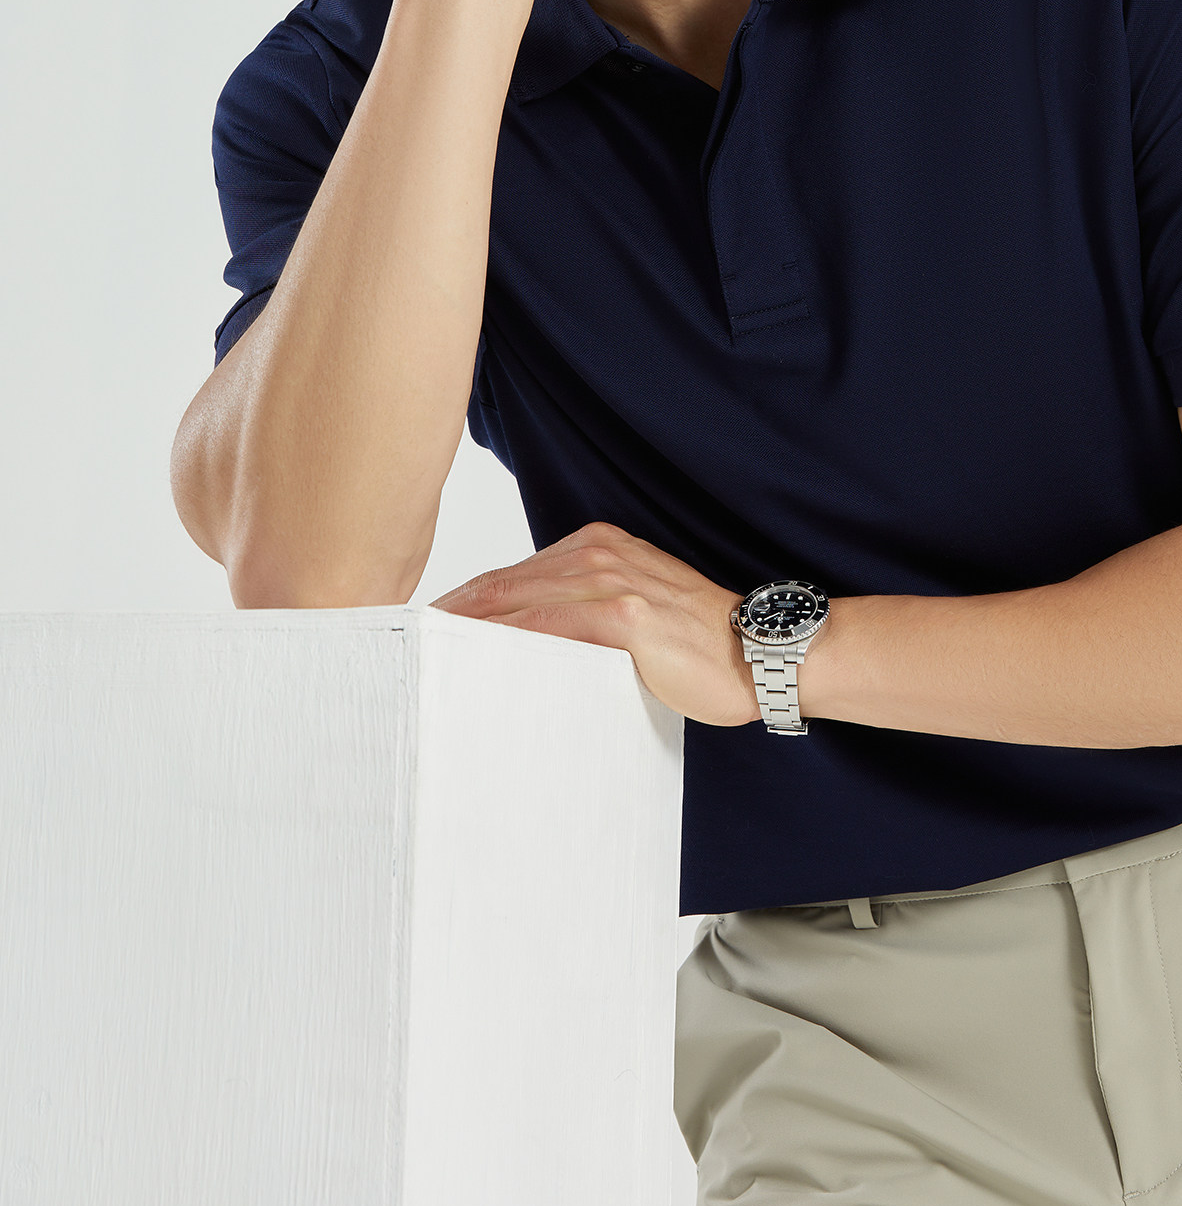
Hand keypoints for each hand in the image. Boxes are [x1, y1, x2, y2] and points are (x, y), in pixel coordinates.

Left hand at [429, 521, 760, 726]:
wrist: (758, 652)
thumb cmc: (697, 642)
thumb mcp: (633, 609)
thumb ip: (582, 612)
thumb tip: (527, 645)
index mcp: (596, 546)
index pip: (509, 576)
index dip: (461, 604)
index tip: (420, 631)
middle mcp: (597, 553)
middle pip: (499, 585)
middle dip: (446, 616)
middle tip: (399, 648)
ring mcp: (609, 580)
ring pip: (513, 603)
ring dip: (461, 630)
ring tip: (418, 658)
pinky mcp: (622, 614)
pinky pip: (544, 628)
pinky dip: (502, 642)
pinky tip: (471, 659)